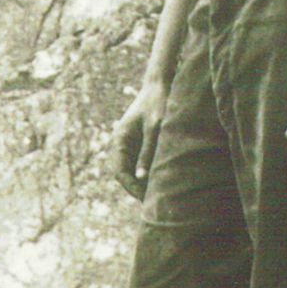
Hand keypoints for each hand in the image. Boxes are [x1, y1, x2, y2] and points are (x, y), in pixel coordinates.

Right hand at [113, 80, 167, 197]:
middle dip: (139, 189)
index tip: (147, 199)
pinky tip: (167, 181)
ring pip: (135, 173)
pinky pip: (144, 166)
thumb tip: (142, 178)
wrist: (161, 84)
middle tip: (157, 203)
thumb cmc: (157, 103)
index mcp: (120, 141)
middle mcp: (123, 146)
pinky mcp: (143, 146)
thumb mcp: (155, 127)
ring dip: (146, 184)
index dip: (132, 188)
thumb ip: (148, 151)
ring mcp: (132, 147)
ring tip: (163, 195)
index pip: (120, 172)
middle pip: (127, 176)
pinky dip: (152, 175)